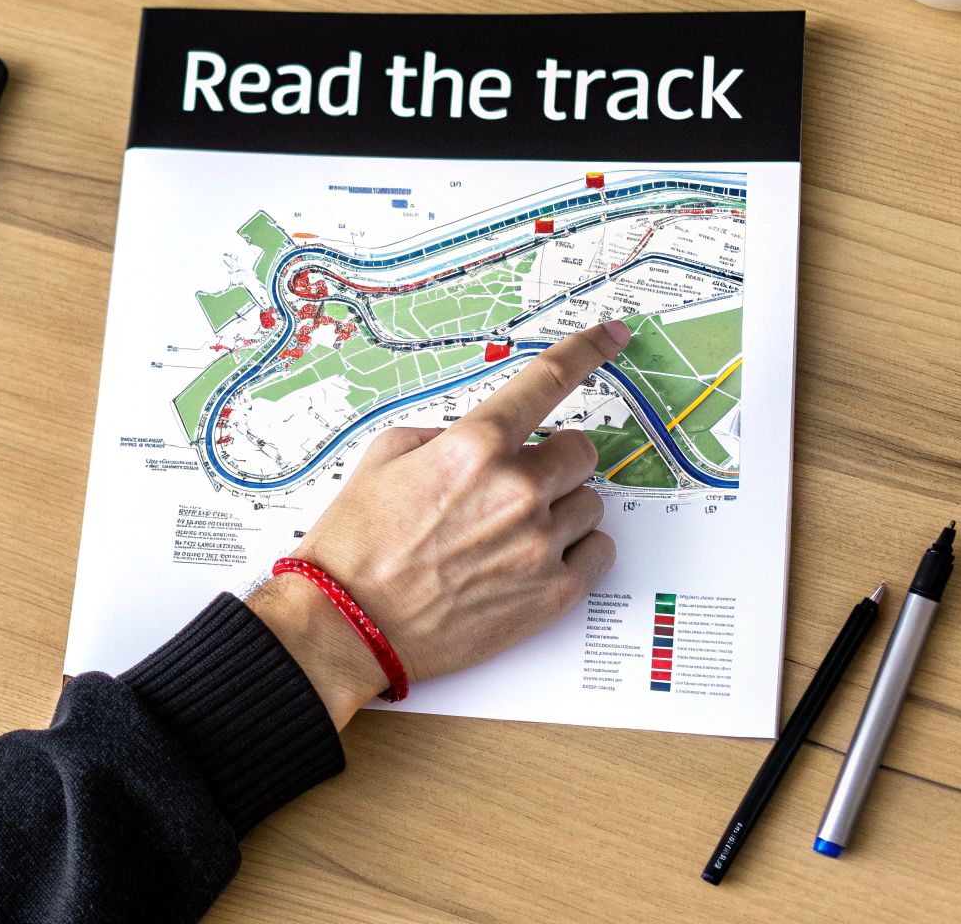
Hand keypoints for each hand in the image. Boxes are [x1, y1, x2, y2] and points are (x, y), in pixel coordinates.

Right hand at [248, 320, 629, 725]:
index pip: (549, 380)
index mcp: (475, 448)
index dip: (587, 350)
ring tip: (510, 532)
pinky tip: (534, 558)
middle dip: (553, 462)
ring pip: (591, 504)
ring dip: (561, 509)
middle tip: (515, 486)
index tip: (611, 336)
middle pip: (582, 452)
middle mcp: (516, 490)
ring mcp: (539, 544)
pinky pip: (599, 552)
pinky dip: (575, 551)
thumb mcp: (383, 459)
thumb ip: (446, 433)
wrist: (349, 624)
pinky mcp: (552, 594)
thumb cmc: (358, 545)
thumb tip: (489, 436)